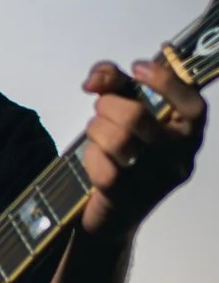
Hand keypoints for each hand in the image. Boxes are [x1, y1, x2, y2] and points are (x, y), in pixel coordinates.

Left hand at [80, 56, 205, 240]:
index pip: (192, 105)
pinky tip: (94, 157)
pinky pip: (104, 170)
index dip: (165, 81)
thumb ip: (114, 82)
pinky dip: (91, 157)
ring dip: (96, 129)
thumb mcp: (125, 109)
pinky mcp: (130, 201)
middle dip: (107, 105)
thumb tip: (94, 79)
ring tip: (96, 132)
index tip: (136, 68)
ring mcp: (156, 182)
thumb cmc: (124, 152)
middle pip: (136, 117)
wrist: (112, 214)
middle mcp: (179, 157)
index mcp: (188, 132)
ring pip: (117, 141)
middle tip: (101, 109)